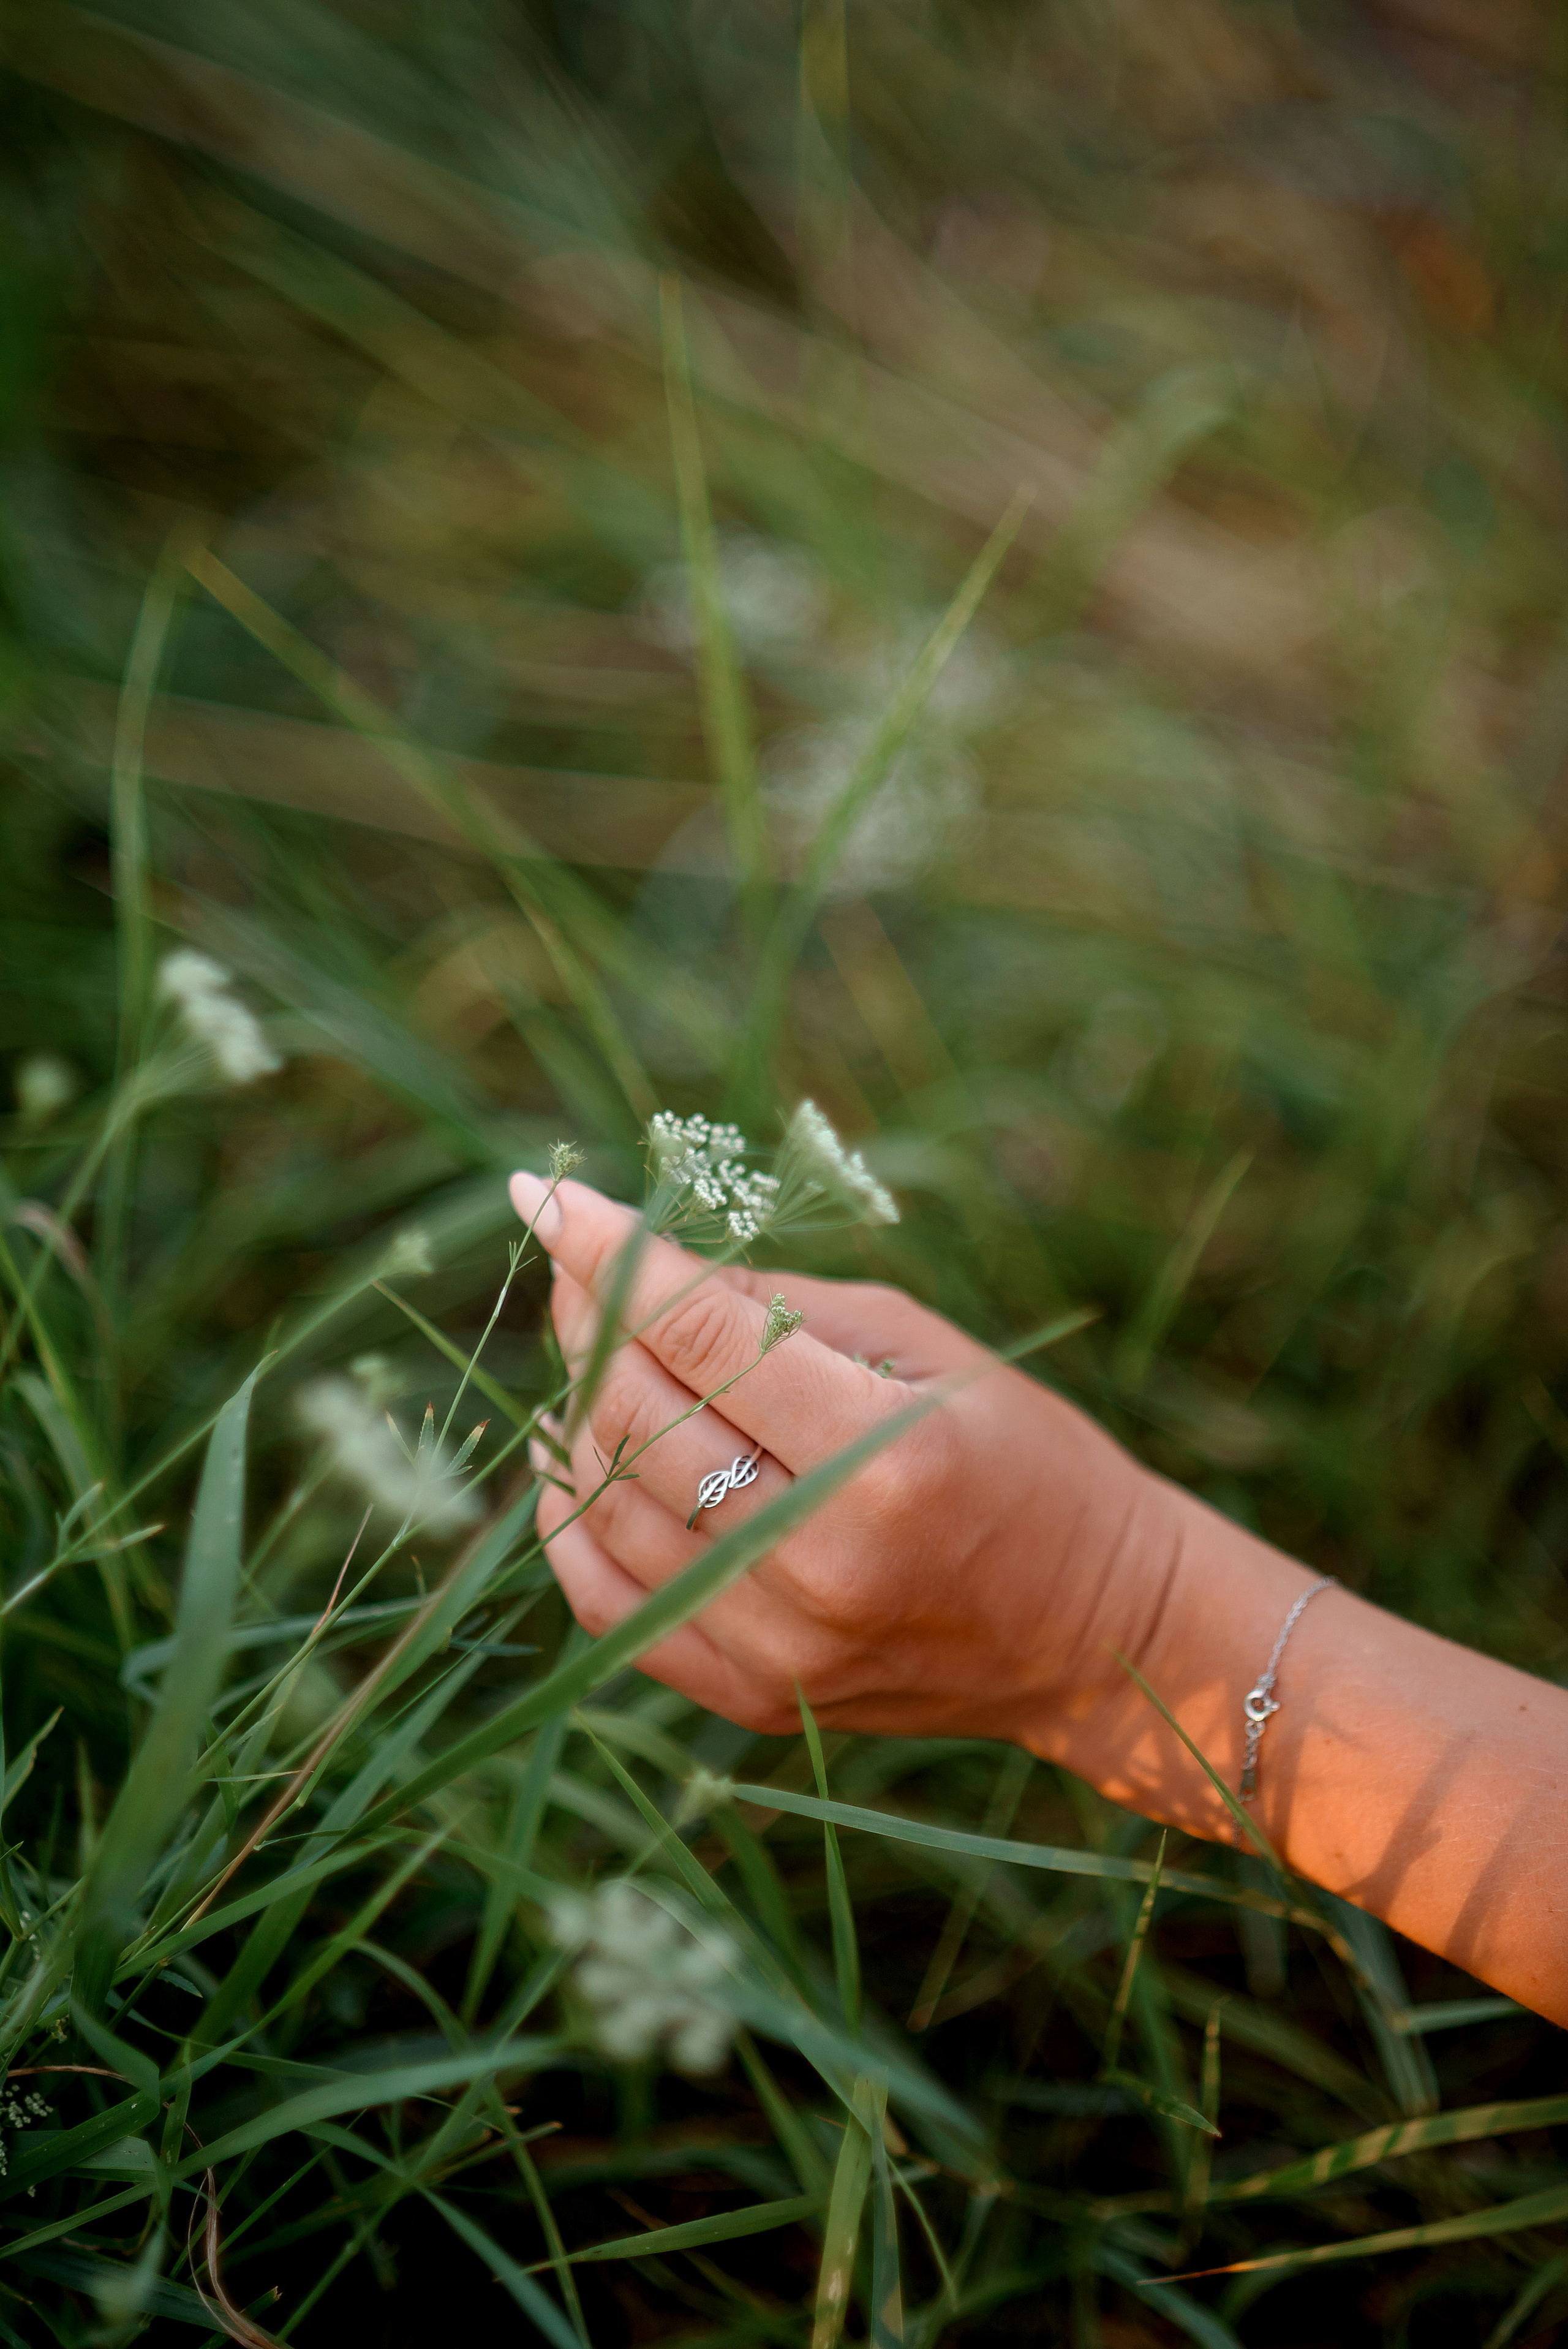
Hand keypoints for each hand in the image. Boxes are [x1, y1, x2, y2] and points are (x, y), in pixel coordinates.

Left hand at [508, 1171, 1182, 1746]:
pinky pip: (609, 1604)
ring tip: (591, 1357)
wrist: (1096, 1630)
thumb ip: (777, 1305)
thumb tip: (634, 1262)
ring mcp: (782, 1645)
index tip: (547, 1198)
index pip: (702, 1337)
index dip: (611, 1257)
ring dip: (576, 1415)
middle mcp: (824, 1562)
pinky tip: (576, 1455)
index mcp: (887, 1459)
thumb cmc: (1020, 1455)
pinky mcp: (753, 1697)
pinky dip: (571, 1520)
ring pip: (605, 1507)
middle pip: (639, 1418)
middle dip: (589, 1326)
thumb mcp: (925, 1347)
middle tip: (581, 1274)